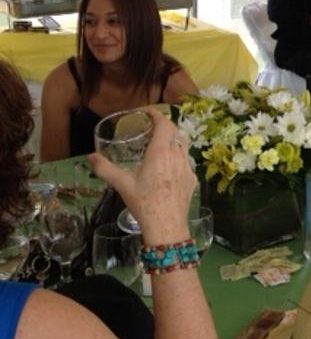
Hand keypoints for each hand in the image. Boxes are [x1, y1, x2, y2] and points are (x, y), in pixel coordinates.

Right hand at [88, 109, 194, 244]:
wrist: (166, 226)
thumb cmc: (144, 202)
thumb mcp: (121, 184)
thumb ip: (104, 168)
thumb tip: (90, 157)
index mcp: (161, 152)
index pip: (165, 123)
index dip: (157, 114)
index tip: (147, 112)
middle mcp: (178, 155)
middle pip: (175, 132)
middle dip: (164, 126)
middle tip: (151, 128)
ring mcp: (188, 167)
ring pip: (183, 146)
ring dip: (172, 141)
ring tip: (159, 145)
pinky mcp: (192, 179)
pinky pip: (186, 162)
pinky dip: (178, 157)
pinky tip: (168, 167)